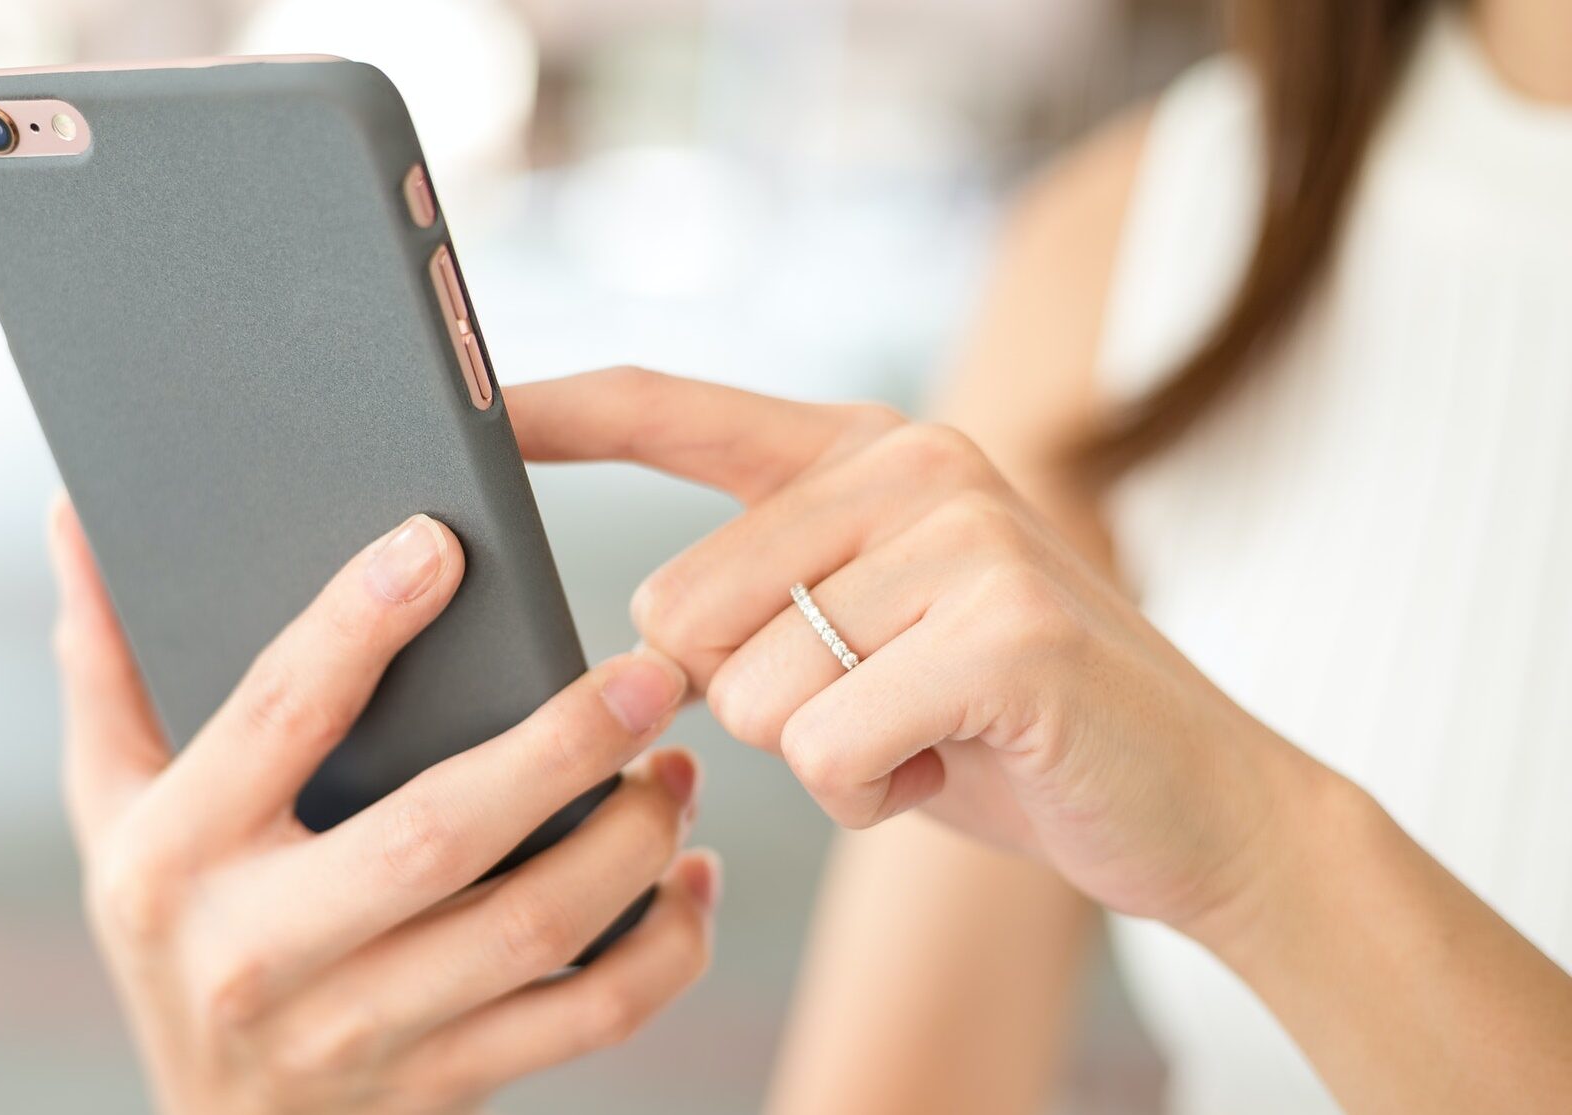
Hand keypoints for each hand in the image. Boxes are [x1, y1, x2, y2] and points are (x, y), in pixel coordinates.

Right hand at [46, 495, 718, 1114]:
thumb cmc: (173, 930)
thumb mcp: (109, 806)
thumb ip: (106, 664)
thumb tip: (79, 514)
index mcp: (175, 856)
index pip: (278, 716)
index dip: (359, 622)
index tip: (443, 542)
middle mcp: (259, 952)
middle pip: (437, 834)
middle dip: (559, 747)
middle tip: (647, 675)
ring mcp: (356, 1032)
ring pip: (531, 931)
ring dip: (631, 842)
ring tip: (676, 767)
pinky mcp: (441, 1086)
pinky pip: (585, 1022)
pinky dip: (664, 949)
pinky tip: (689, 878)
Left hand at [508, 368, 1319, 934]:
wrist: (1195, 802)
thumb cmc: (1001, 728)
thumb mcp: (874, 634)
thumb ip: (768, 599)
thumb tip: (634, 645)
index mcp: (867, 449)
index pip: (678, 409)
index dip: (564, 411)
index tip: (472, 405)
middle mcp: (912, 464)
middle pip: (681, 611)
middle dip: (749, 703)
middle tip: (874, 708)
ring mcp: (964, 537)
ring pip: (749, 694)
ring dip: (822, 758)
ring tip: (928, 736)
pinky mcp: (1002, 627)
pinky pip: (826, 748)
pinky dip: (875, 796)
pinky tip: (957, 768)